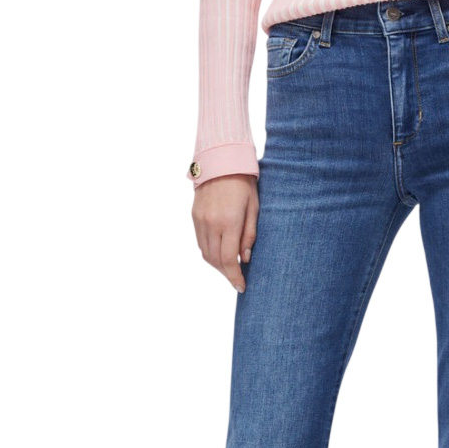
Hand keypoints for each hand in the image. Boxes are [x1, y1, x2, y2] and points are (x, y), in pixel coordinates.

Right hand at [191, 174, 258, 292]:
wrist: (221, 160)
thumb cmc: (244, 183)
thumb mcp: (254, 208)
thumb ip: (249, 235)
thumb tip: (245, 259)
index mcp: (229, 222)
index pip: (229, 260)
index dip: (235, 277)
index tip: (241, 287)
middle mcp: (211, 224)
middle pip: (216, 260)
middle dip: (227, 274)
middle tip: (237, 281)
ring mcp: (200, 220)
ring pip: (206, 254)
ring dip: (217, 266)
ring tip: (230, 270)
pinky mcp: (194, 216)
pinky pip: (200, 242)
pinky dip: (209, 253)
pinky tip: (220, 255)